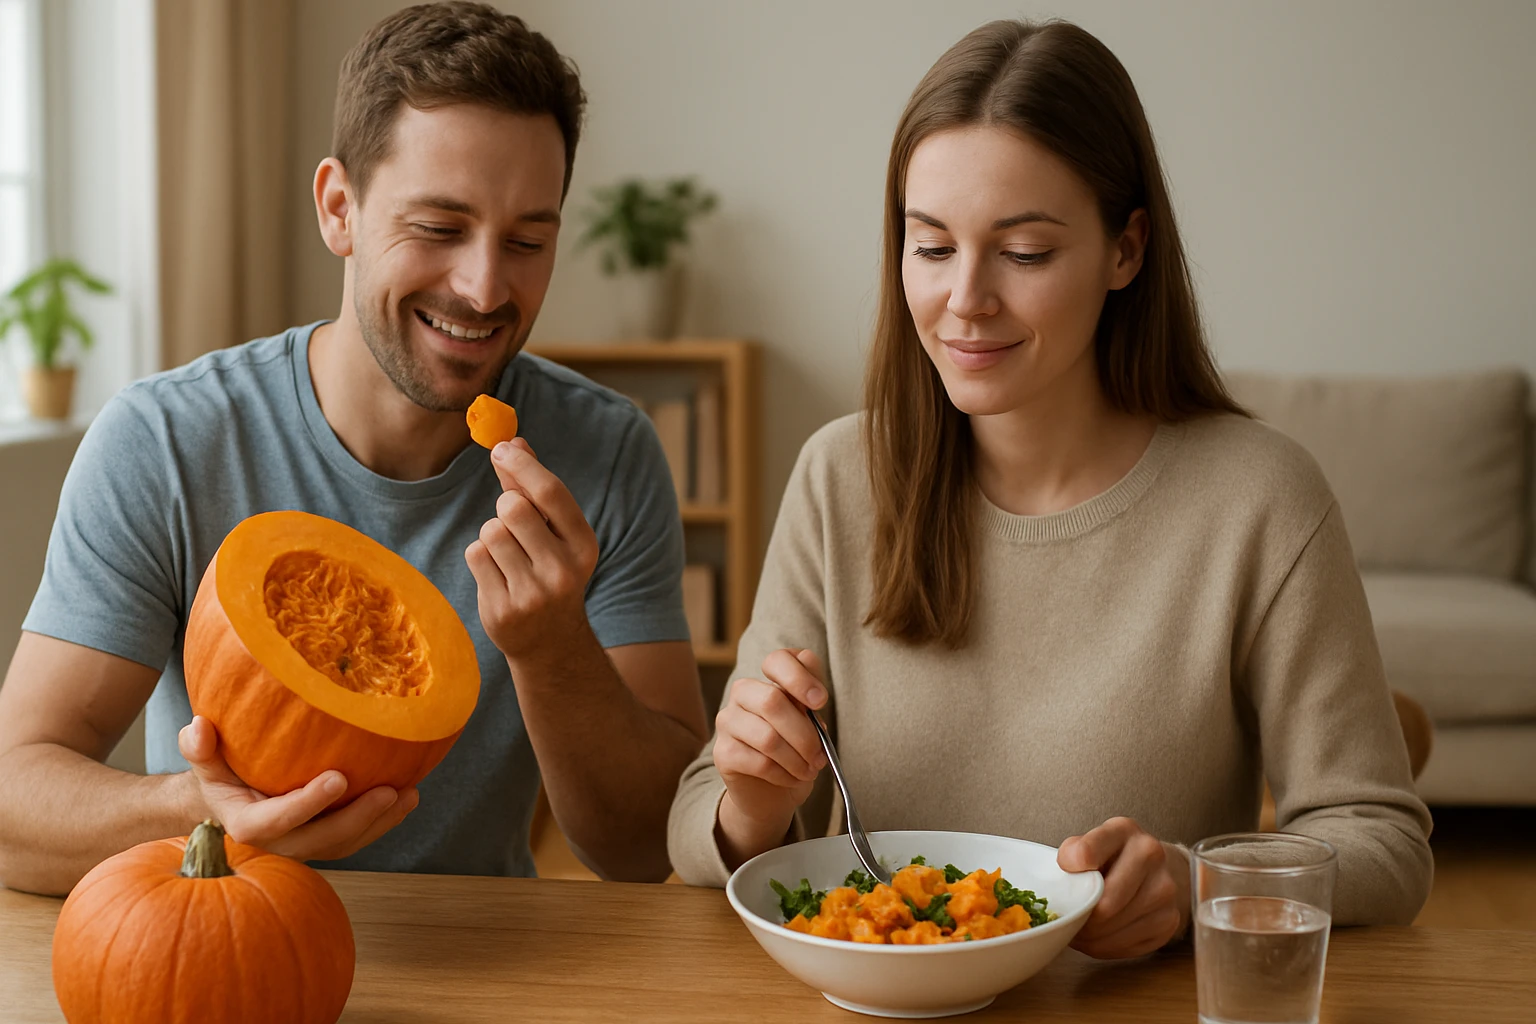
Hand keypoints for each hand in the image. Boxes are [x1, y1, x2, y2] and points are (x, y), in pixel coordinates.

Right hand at [178, 716, 418, 860]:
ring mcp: (305, 843)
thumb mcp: (204, 758)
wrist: (229, 797)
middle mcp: (280, 842)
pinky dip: (383, 821)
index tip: (337, 778)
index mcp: (247, 824)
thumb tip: (198, 728)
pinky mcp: (325, 838)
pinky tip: (407, 797)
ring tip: (409, 795)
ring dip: (380, 823)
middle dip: (358, 819)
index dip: (307, 804)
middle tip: (389, 792)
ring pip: (346, 842)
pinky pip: (356, 837)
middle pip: (322, 839)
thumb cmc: (220, 771)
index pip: (277, 820)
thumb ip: (199, 747)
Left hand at [466, 437, 599, 660]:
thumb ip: (535, 489)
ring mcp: (533, 594)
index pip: (551, 492)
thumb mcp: (555, 533)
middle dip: (505, 507)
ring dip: (492, 535)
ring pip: (490, 532)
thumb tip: (514, 442)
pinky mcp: (502, 610)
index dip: (523, 465)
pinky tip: (498, 575)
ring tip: (508, 556)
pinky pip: (475, 555)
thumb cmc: (550, 570)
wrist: (550, 641)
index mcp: (583, 545)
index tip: (501, 448)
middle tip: (512, 524)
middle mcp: (563, 570)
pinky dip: (480, 557)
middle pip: (513, 507)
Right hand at [714, 649, 828, 866]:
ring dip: (796, 759)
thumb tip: (813, 706)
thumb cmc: (794, 750)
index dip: (800, 678)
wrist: (771, 792)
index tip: (820, 702)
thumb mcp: (811, 724)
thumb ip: (811, 706)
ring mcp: (728, 721)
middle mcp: (743, 692)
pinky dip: (783, 774)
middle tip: (819, 756)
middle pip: (772, 700)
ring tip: (809, 771)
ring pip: (767, 737)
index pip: (778, 660)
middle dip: (804, 733)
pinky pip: (759, 762)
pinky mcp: (722, 753)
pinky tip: (792, 779)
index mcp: (768, 678)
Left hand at [1057, 816, 1189, 958]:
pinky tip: (1100, 936)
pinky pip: (1127, 946)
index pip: (1085, 853)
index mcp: (1123, 830)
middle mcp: (1150, 855)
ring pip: (1114, 929)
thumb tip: (1063, 887)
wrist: (1156, 868)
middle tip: (1068, 920)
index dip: (1068, 870)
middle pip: (1104, 904)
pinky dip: (1106, 947)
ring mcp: (1165, 890)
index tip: (1064, 875)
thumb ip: (1072, 856)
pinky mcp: (1170, 920)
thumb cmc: (1111, 857)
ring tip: (1082, 928)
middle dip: (1081, 919)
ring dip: (1091, 937)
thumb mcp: (1089, 843)